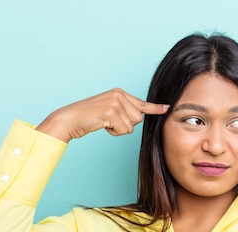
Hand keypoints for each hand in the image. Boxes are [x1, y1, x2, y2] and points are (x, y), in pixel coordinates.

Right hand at [36, 88, 168, 142]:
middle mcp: (119, 95)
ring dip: (119, 129)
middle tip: (109, 121)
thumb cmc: (88, 117)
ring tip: (104, 123)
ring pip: (132, 126)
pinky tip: (102, 125)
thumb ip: (124, 110)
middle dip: (126, 125)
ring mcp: (115, 103)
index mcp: (119, 93)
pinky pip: (124, 130)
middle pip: (138, 119)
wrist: (70, 119)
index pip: (142, 103)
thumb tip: (140, 115)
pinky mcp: (111, 112)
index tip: (167, 108)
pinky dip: (114, 132)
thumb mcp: (109, 109)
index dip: (155, 108)